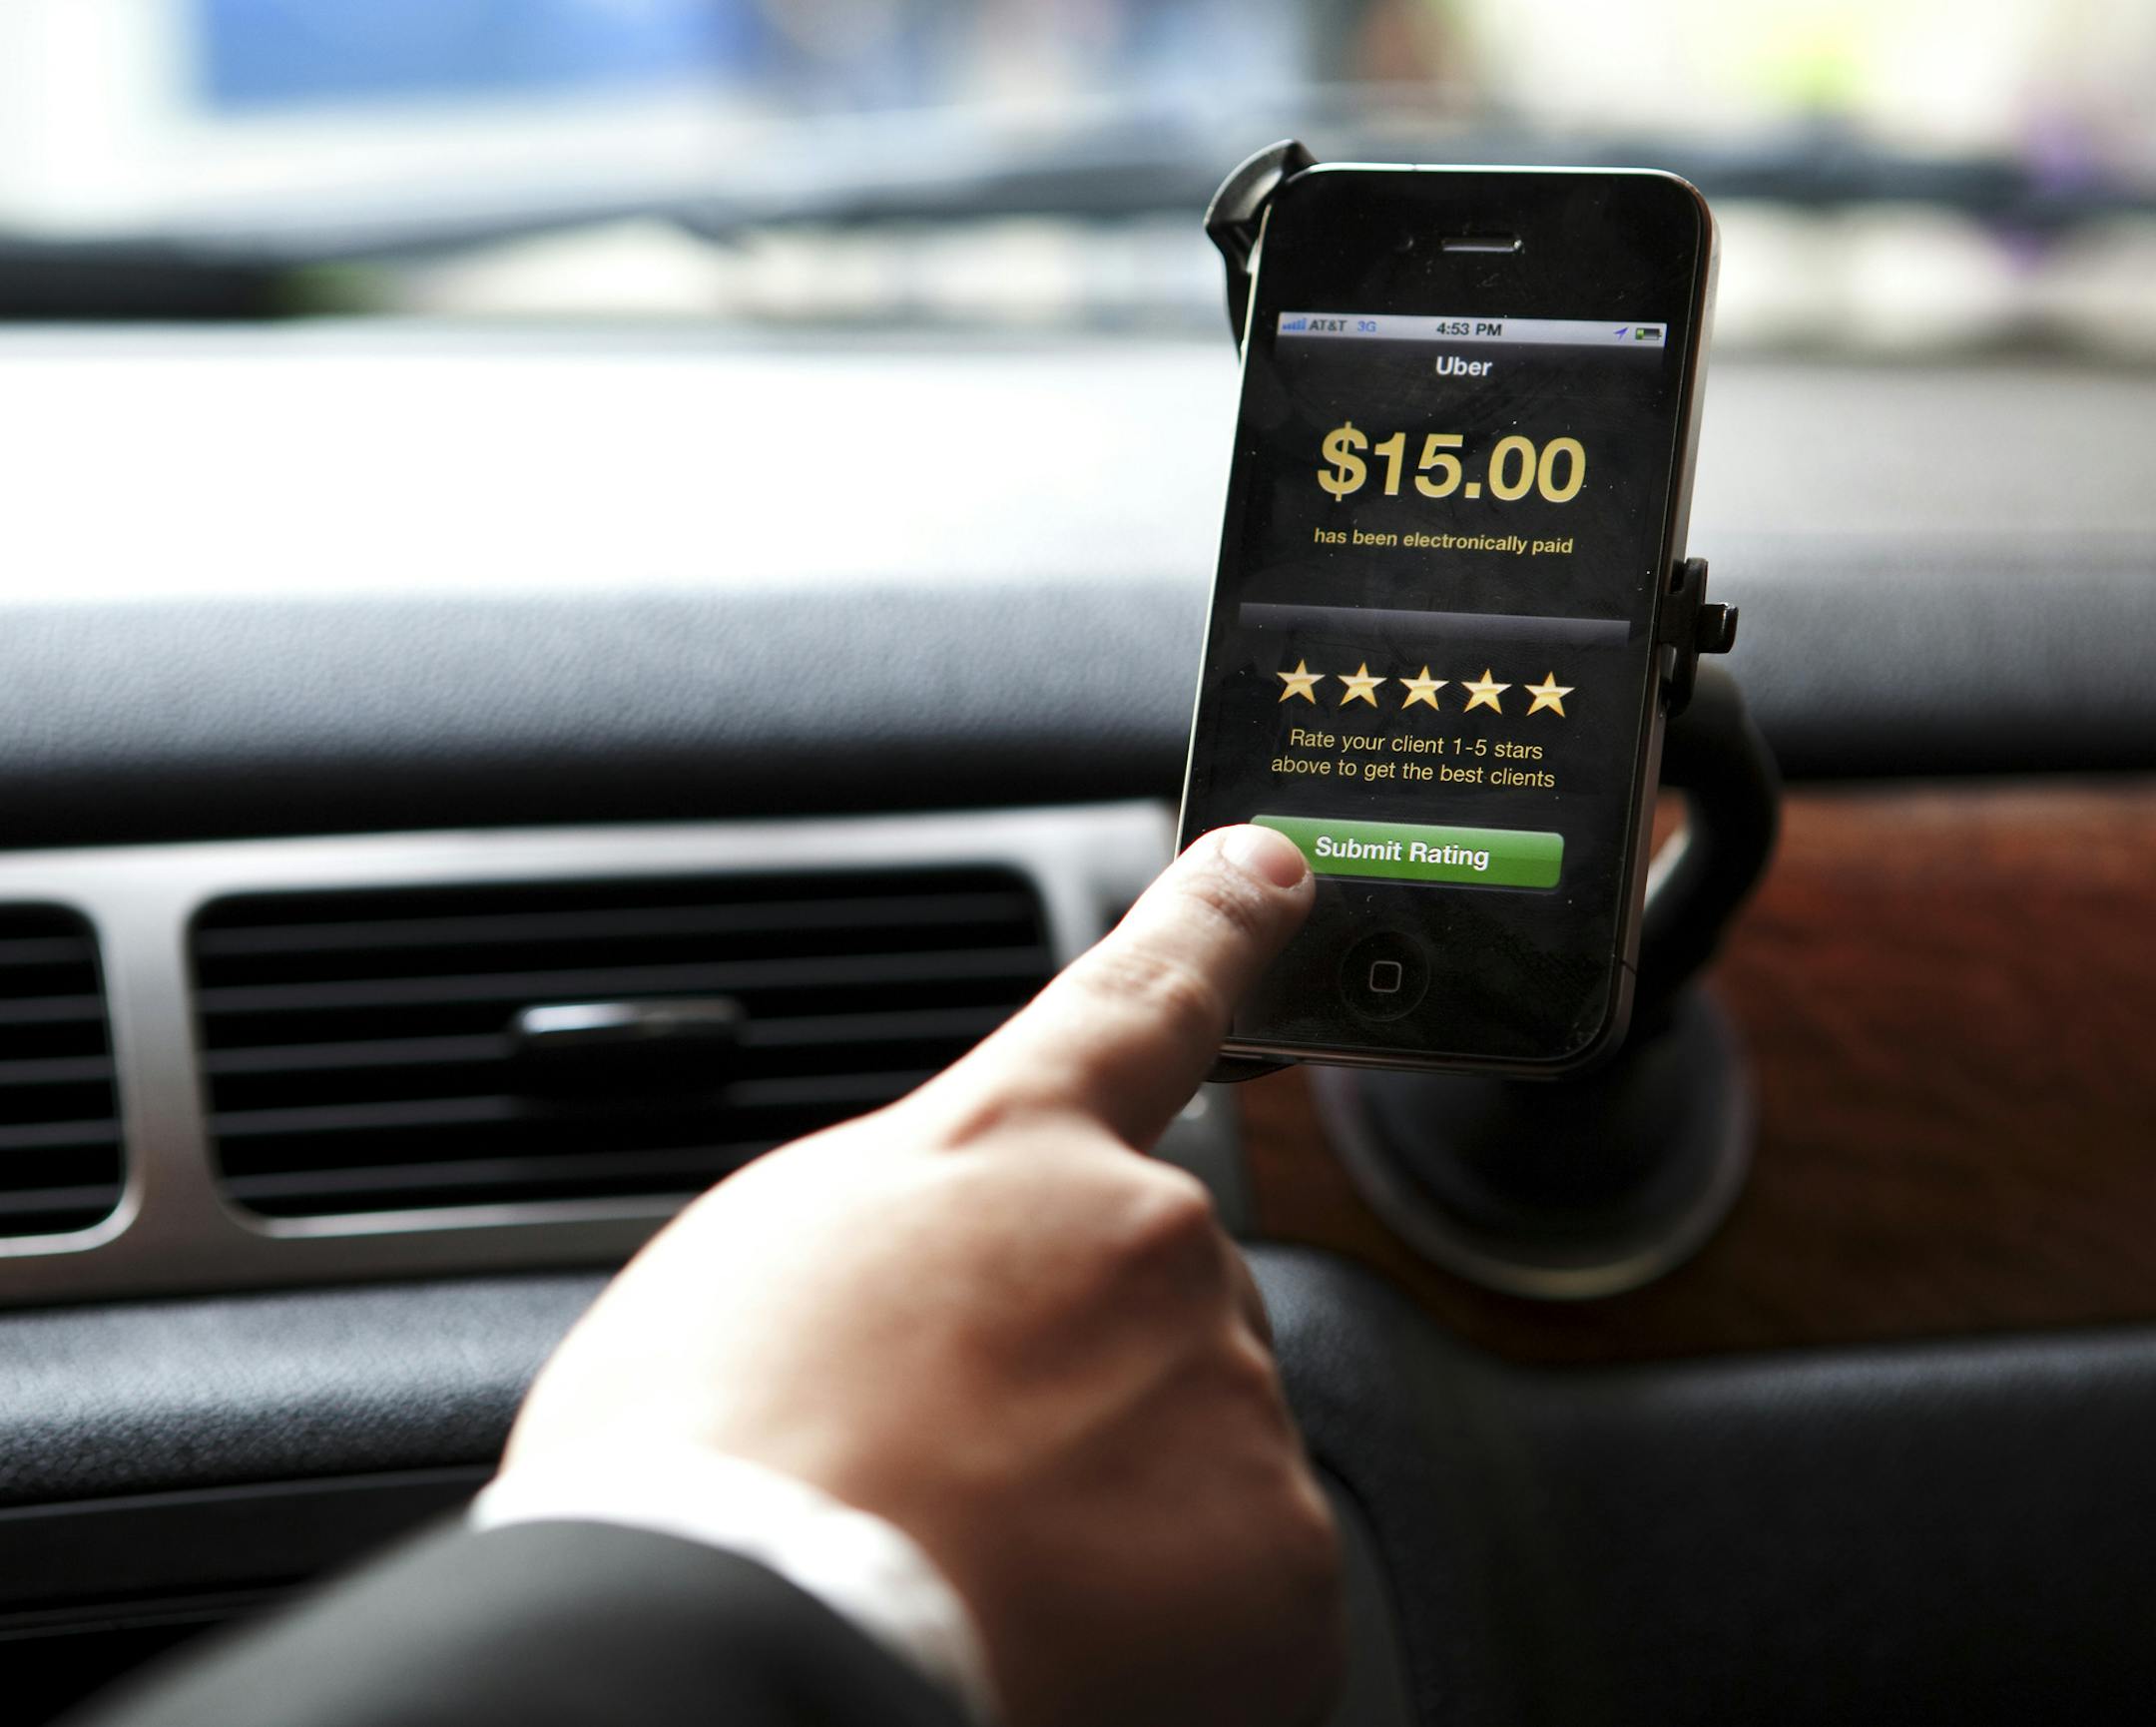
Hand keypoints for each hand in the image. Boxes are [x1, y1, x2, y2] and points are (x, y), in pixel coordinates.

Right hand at [500, 823, 1338, 1726]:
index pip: (1139, 995)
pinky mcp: (1279, 1549)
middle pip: (1159, 1289)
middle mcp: (1141, 1237)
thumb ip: (911, 1223)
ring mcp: (1220, 1387)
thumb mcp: (764, 1262)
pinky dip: (1171, 1619)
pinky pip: (1244, 1577)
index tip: (1277, 870)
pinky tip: (1056, 1631)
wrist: (753, 1638)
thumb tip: (957, 1270)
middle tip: (963, 1459)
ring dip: (1118, 1497)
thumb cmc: (709, 1465)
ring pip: (1196, 1436)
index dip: (1216, 925)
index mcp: (1005, 1150)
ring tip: (981, 1557)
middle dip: (1090, 1365)